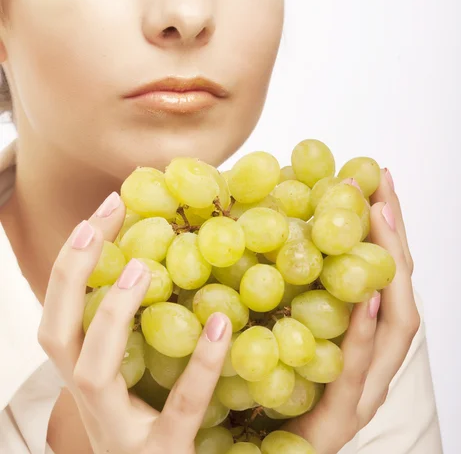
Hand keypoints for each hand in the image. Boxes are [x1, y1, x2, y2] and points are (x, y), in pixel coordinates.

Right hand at [38, 193, 231, 453]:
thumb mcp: (136, 385)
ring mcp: (122, 431)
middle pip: (56, 335)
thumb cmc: (151, 435)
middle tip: (99, 221)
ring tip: (139, 267)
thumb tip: (168, 264)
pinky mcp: (163, 453)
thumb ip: (141, 337)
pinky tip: (223, 323)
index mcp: (88, 379)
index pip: (61, 316)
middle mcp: (92, 403)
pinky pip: (181, 406)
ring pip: (94, 370)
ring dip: (112, 314)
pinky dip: (201, 364)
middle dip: (70, 274)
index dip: (71, 265)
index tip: (102, 212)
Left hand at [284, 169, 419, 453]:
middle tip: (380, 187)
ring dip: (387, 270)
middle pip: (398, 292)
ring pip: (395, 327)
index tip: (374, 181)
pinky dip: (364, 332)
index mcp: (359, 337)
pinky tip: (362, 298)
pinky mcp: (342, 417)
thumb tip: (255, 221)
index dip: (384, 231)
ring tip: (378, 220)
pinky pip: (357, 371)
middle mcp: (372, 360)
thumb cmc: (264, 392)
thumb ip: (275, 285)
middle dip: (394, 238)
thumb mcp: (270, 324)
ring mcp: (363, 390)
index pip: (382, 276)